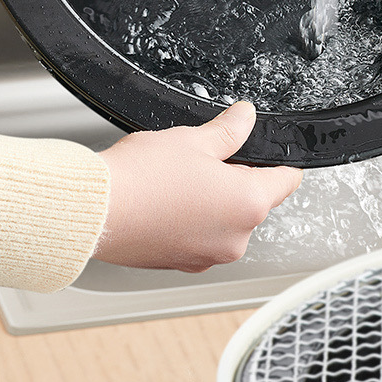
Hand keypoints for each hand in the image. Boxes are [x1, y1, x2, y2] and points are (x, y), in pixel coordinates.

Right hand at [94, 101, 302, 271]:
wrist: (95, 213)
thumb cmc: (141, 178)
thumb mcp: (194, 139)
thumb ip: (229, 130)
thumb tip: (246, 117)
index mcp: (247, 204)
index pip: (286, 181)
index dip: (279, 160)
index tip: (270, 151)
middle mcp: (235, 239)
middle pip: (254, 201)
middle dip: (237, 178)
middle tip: (206, 157)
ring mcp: (208, 257)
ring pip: (225, 220)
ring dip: (213, 201)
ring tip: (179, 179)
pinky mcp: (182, 264)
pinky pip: (200, 237)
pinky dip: (192, 220)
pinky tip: (166, 200)